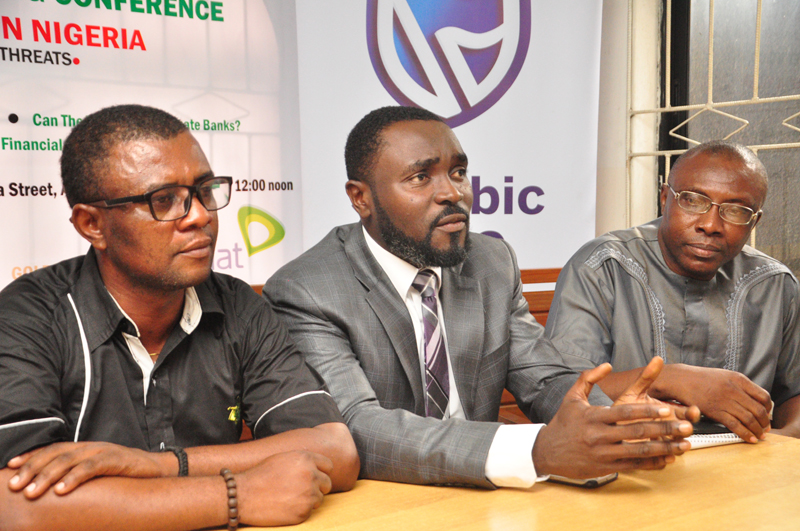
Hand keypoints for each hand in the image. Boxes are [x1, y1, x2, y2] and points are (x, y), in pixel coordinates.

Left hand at [7, 442, 172, 498]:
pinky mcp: (116, 460)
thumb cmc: (124, 473)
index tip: (12, 467)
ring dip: (47, 476)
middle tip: (16, 486)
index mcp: (84, 448)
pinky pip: (91, 468)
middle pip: (56, 454)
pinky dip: (74, 478)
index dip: (32, 456)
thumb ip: (77, 473)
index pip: (52, 449)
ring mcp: (103, 452)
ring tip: (32, 492)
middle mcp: (90, 447)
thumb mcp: (97, 471)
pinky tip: (62, 490)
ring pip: (69, 461)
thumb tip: (53, 488)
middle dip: (33, 469)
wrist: (156, 469)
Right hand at [237, 451, 332, 526]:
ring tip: (289, 498)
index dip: (321, 471)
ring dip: (308, 500)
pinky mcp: (303, 512)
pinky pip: (309, 511)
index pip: (328, 465)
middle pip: (327, 483)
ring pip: (319, 498)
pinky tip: (285, 507)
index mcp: (305, 458)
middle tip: (301, 490)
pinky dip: (300, 511)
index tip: (315, 477)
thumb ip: (302, 461)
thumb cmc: (259, 476)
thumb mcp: (282, 458)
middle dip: (318, 487)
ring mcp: (308, 494)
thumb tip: (317, 466)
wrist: (242, 495)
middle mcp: (310, 475)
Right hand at [532, 363, 693, 478]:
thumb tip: (608, 365)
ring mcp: (604, 453)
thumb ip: (589, 378)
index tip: (665, 408)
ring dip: (664, 448)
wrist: (547, 451)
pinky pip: (634, 465)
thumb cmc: (563, 422)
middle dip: (664, 429)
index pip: (624, 412)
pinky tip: (667, 460)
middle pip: (636, 432)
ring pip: (639, 451)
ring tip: (683, 445)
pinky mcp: (606, 467)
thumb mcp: (572, 397)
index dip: (646, 411)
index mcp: (593, 417)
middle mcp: (599, 436)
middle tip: (685, 427)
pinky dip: (652, 463)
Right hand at [657, 364, 770, 442]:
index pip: (764, 396)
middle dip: (765, 423)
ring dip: (757, 430)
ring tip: (759, 435)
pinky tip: (750, 438)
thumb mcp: (725, 376)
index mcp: (738, 379)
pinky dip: (745, 434)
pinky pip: (735, 425)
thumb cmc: (701, 379)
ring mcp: (724, 401)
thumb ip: (740, 386)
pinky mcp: (715, 411)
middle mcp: (733, 389)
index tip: (767, 415)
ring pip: (749, 419)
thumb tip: (754, 401)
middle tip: (765, 429)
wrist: (681, 380)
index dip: (769, 409)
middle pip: (759, 410)